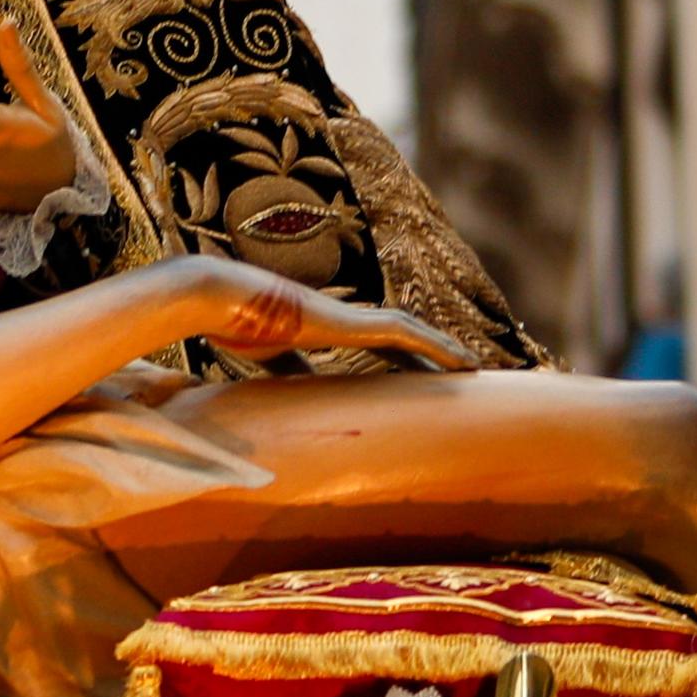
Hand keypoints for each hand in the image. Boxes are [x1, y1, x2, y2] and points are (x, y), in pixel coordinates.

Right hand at [180, 258, 471, 370]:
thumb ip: (291, 374)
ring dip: (444, 351)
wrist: (224, 299)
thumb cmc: (238, 325)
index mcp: (327, 329)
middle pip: (401, 341)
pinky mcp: (357, 322)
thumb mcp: (270, 360)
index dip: (399, 364)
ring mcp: (353, 318)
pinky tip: (460, 360)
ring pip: (413, 335)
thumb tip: (303, 398)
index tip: (415, 383)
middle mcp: (346, 320)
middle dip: (430, 357)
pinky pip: (410, 334)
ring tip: (472, 368)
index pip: (374, 348)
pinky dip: (438, 346)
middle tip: (457, 376)